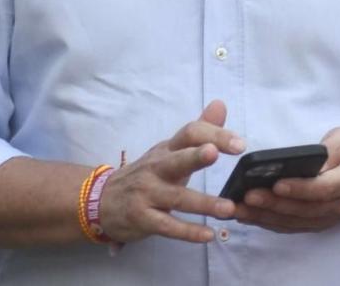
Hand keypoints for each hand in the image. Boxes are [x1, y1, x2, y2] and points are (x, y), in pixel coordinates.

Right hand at [96, 101, 243, 244]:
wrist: (99, 201)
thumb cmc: (148, 174)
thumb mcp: (170, 150)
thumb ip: (199, 131)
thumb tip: (221, 104)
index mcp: (167, 149)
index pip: (189, 133)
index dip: (214, 134)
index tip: (240, 145)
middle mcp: (156, 168)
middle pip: (177, 159)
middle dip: (196, 156)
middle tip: (215, 153)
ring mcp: (147, 194)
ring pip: (177, 198)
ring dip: (203, 203)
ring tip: (228, 209)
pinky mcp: (142, 219)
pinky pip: (167, 226)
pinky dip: (188, 232)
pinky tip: (208, 235)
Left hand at [236, 127, 339, 233]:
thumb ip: (329, 151)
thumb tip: (309, 163)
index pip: (323, 189)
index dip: (299, 188)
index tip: (276, 184)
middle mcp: (339, 205)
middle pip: (303, 209)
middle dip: (273, 204)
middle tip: (247, 196)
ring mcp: (327, 218)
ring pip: (293, 221)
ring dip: (265, 217)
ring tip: (239, 208)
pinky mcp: (316, 224)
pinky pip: (290, 227)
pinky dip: (268, 222)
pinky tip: (248, 215)